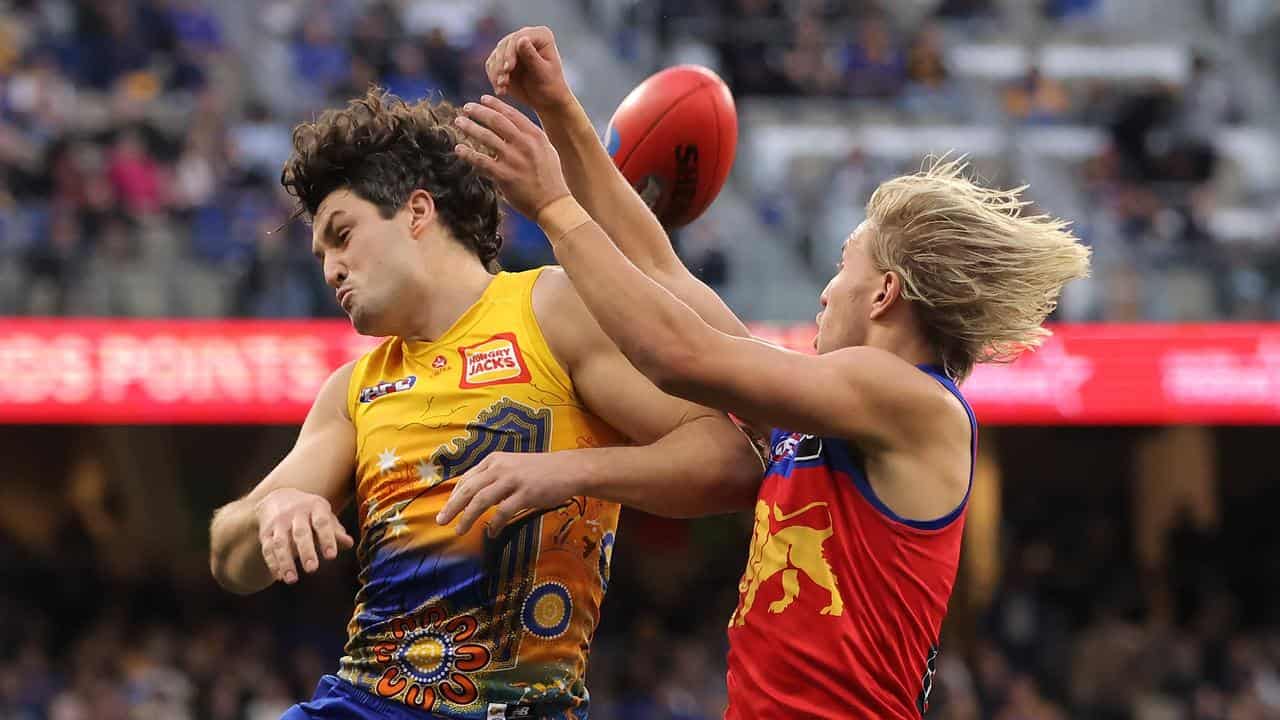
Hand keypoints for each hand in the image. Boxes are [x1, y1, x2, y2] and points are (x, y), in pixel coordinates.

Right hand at [255, 487, 353, 584]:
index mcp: (315, 507)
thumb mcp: (324, 515)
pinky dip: (273, 563)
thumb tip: (349, 543)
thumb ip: (336, 531)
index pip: (322, 522)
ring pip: (280, 543)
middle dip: (306, 551)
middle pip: (300, 533)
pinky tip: (280, 577)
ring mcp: (278, 523)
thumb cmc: (310, 512)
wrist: (278, 498)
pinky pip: (267, 549)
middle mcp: (295, 513)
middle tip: (312, 569)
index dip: (327, 539)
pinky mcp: (265, 533)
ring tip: (292, 580)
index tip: (331, 556)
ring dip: (285, 562)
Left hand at [435, 451, 584, 537]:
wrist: (569, 469)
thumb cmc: (540, 471)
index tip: (446, 509)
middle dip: (452, 507)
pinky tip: (491, 533)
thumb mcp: (512, 467)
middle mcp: (500, 468)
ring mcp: (513, 480)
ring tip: (459, 530)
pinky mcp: (525, 493)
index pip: (466, 479)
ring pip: (481, 500)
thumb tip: (474, 498)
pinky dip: (494, 524)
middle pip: (469, 489)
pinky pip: (503, 511)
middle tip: (441, 521)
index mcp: (494, 460)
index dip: (453, 496)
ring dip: (467, 517)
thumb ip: (493, 479)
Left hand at [453, 95, 570, 218]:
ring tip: (459, 122)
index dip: (494, 104)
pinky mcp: (504, 176)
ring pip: (485, 137)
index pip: (511, 113)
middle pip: (496, 120)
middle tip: (466, 107)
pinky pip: (480, 160)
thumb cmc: (550, 178)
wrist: (553, 203)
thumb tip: (513, 126)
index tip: (482, 99)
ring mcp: (513, 159)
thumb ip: (530, 137)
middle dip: (478, 111)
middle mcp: (524, 144)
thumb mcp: (546, 150)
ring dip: (470, 127)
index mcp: (535, 135)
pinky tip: (459, 149)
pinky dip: (467, 153)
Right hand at [486, 26, 573, 112]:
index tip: (507, 69)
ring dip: (496, 73)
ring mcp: (513, 47)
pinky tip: (501, 90)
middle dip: (501, 64)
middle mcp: (526, 36)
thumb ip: (532, 57)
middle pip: (504, 45)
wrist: (546, 100)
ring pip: (496, 55)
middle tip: (503, 83)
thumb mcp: (542, 73)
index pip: (519, 38)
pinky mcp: (503, 59)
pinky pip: (492, 65)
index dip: (510, 52)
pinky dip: (494, 78)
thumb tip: (521, 39)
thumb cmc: (551, 87)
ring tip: (502, 89)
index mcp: (541, 35)